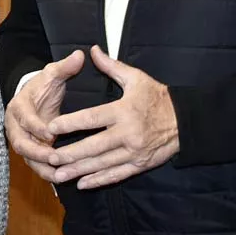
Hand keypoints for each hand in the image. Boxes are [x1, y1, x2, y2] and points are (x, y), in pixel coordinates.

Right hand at [4, 50, 84, 181]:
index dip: (36, 126)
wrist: (34, 99)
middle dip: (37, 153)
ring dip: (42, 168)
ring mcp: (22, 140)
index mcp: (19, 107)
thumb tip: (80, 55)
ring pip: (28, 159)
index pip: (24, 119)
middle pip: (21, 144)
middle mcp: (16, 126)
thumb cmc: (43, 87)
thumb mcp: (53, 75)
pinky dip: (47, 173)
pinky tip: (63, 179)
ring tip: (60, 175)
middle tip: (54, 158)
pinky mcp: (30, 152)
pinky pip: (36, 165)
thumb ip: (65, 67)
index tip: (51, 133)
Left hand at [46, 46, 178, 189]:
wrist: (186, 120)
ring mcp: (134, 152)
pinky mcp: (140, 165)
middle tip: (49, 157)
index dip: (71, 123)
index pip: (92, 118)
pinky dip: (99, 180)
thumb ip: (111, 66)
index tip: (52, 127)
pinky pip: (116, 175)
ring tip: (58, 174)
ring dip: (79, 170)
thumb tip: (92, 50)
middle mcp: (128, 134)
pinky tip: (82, 184)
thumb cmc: (157, 97)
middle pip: (94, 146)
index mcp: (124, 111)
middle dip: (70, 153)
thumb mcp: (136, 78)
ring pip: (102, 164)